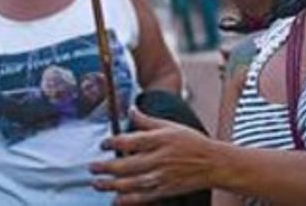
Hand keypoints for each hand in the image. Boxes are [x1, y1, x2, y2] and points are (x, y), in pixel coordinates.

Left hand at [90, 108, 219, 203]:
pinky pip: (143, 197)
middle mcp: (159, 158)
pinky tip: (116, 199)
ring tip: (98, 183)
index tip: (103, 144)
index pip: (131, 141)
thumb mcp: (170, 125)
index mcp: (160, 140)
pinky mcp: (165, 190)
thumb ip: (147, 120)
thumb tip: (131, 109)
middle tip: (92, 167)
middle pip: (127, 164)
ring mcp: (162, 176)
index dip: (113, 142)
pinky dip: (128, 200)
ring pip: (132, 183)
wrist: (212, 163)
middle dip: (106, 167)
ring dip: (112, 184)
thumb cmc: (191, 142)